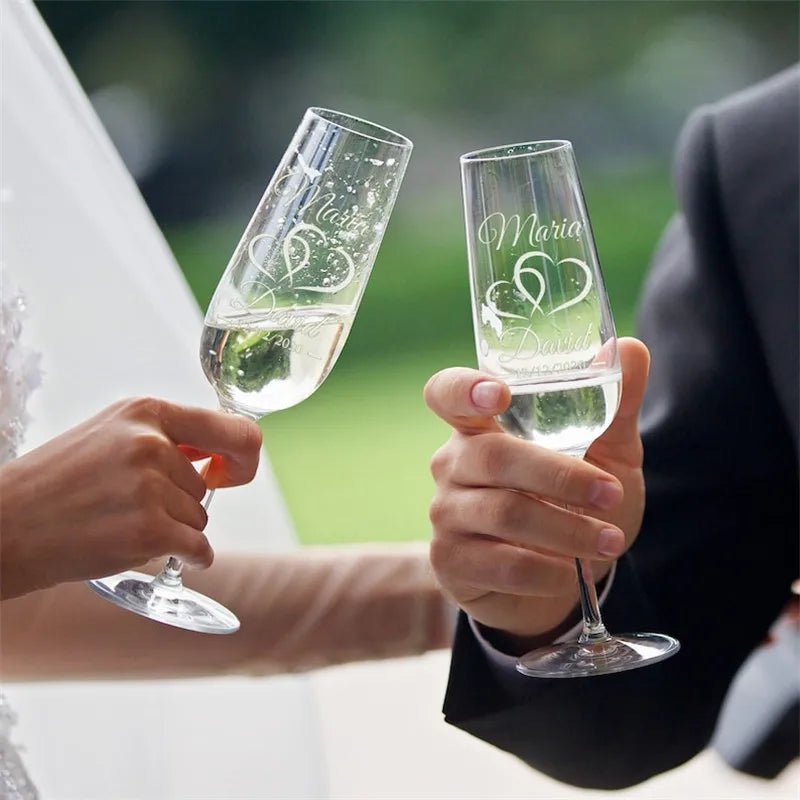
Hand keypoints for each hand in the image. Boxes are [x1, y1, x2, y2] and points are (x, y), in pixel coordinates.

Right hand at [0, 398, 261, 598]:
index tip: (232, 474)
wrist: (5, 527)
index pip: (234, 430)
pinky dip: (188, 560)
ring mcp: (151, 488)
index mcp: (146, 413)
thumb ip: (166, 439)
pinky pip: (198, 550)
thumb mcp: (110, 436)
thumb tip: (222, 458)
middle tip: (127, 507)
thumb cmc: (57, 483)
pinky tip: (150, 552)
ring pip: (199, 520)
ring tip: (119, 523)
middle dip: (178, 504)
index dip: (243, 458)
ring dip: (172, 531)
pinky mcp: (149, 532)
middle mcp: (152, 444)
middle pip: (205, 488)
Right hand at [424, 339, 649, 646]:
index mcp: (479, 425)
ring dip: (566, 529)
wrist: (557, 579)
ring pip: (504, 513)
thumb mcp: (605, 451)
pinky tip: (571, 573)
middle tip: (610, 494)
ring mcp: (446, 514)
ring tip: (610, 540)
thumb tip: (632, 349)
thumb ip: (615, 404)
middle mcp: (453, 463)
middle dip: (560, 476)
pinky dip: (548, 571)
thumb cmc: (574, 502)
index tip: (500, 395)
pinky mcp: (451, 562)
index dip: (464, 389)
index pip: (446, 393)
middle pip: (493, 456)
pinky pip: (502, 564)